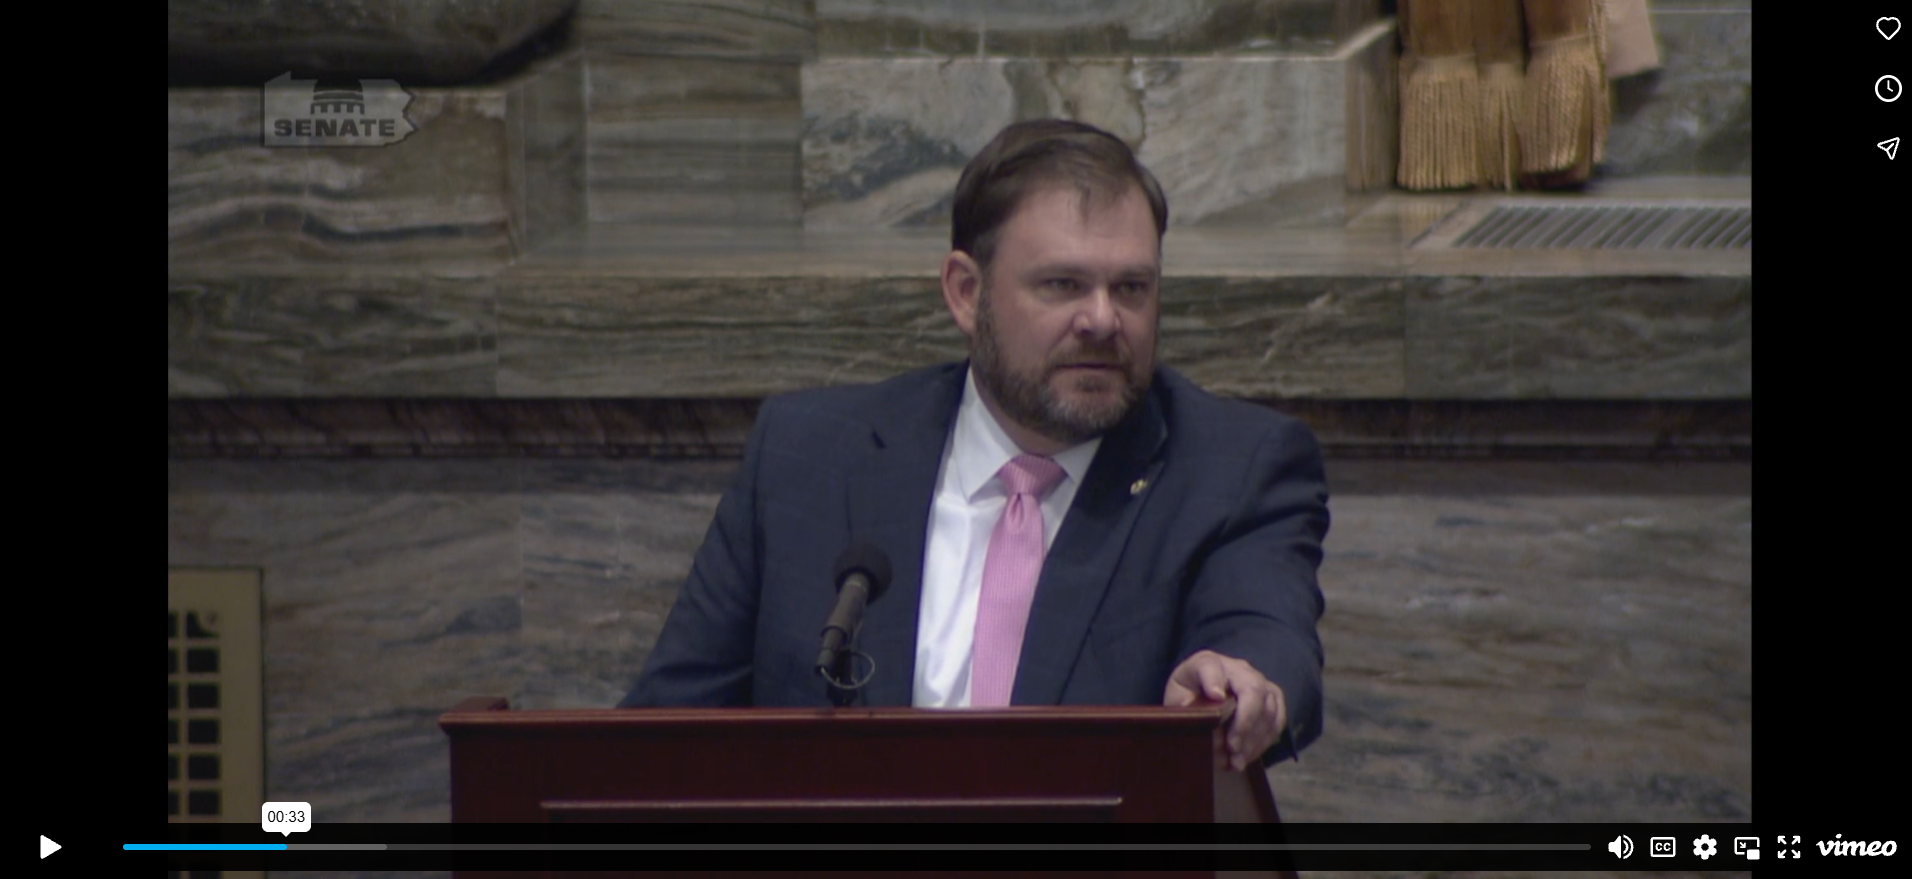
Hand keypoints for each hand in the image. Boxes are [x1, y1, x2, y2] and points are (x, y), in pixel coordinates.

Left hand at [1163, 650, 1286, 771]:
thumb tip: (1214, 703)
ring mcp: (1259, 682)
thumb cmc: (1188, 698)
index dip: (1213, 681)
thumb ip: (1188, 703)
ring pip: (1269, 708)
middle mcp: (1238, 669)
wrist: (1201, 699)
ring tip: (1237, 761)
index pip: (1210, 667)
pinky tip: (1245, 757)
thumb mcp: (1177, 699)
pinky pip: (1277, 720)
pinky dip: (1263, 742)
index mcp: (1207, 663)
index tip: (1214, 698)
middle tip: (1231, 748)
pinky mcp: (1272, 699)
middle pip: (1253, 689)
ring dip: (1254, 739)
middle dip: (1245, 722)